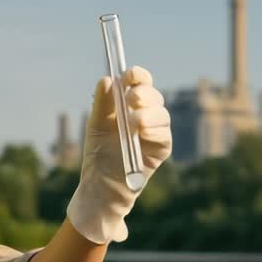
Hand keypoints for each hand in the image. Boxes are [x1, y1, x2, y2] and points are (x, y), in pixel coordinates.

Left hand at [66, 66, 171, 243]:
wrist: (102, 185)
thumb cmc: (99, 154)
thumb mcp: (96, 125)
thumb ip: (102, 103)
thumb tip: (107, 79)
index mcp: (130, 104)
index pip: (140, 82)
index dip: (137, 76)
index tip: (129, 76)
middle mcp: (146, 114)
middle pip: (153, 95)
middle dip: (143, 94)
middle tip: (131, 99)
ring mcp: (156, 131)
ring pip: (162, 113)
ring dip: (148, 113)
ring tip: (133, 122)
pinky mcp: (162, 148)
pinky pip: (164, 134)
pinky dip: (154, 130)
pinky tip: (142, 131)